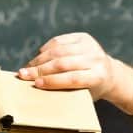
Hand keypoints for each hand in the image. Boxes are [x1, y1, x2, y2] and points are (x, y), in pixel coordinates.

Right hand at [17, 32, 132, 113]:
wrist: (109, 74)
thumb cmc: (90, 90)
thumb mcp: (82, 96)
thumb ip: (65, 91)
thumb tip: (37, 86)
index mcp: (98, 77)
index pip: (72, 78)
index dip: (53, 81)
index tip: (35, 84)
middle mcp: (97, 59)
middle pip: (63, 63)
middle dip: (40, 69)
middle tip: (23, 75)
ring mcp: (91, 46)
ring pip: (59, 50)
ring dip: (39, 59)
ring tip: (28, 67)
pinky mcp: (84, 37)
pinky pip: (59, 40)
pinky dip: (46, 48)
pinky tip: (38, 56)